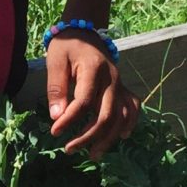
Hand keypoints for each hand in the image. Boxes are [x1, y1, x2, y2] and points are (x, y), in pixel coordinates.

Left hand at [45, 35, 140, 158]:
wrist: (84, 31)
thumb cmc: (67, 46)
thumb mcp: (55, 61)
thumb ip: (56, 88)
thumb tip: (57, 116)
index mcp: (93, 69)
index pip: (83, 101)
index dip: (69, 120)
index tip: (54, 132)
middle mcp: (112, 78)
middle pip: (106, 114)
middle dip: (88, 136)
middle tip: (69, 149)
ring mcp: (120, 83)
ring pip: (120, 116)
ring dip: (108, 138)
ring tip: (93, 154)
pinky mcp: (122, 87)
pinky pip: (132, 107)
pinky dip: (130, 122)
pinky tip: (121, 136)